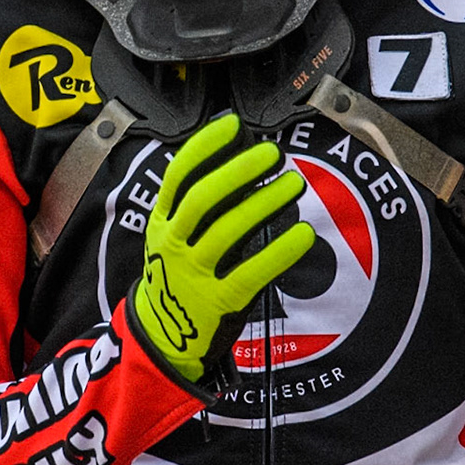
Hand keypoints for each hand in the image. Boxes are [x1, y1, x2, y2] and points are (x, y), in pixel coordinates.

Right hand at [130, 112, 315, 382]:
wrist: (161, 338)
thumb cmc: (175, 278)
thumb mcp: (169, 239)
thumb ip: (194, 208)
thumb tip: (239, 166)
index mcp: (161, 223)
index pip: (178, 175)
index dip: (205, 147)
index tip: (234, 126)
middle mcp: (173, 244)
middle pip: (203, 198)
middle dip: (240, 170)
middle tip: (273, 155)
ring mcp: (192, 274)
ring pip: (228, 230)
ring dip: (265, 203)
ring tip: (293, 184)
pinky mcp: (217, 301)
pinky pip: (252, 272)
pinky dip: (280, 251)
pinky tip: (303, 234)